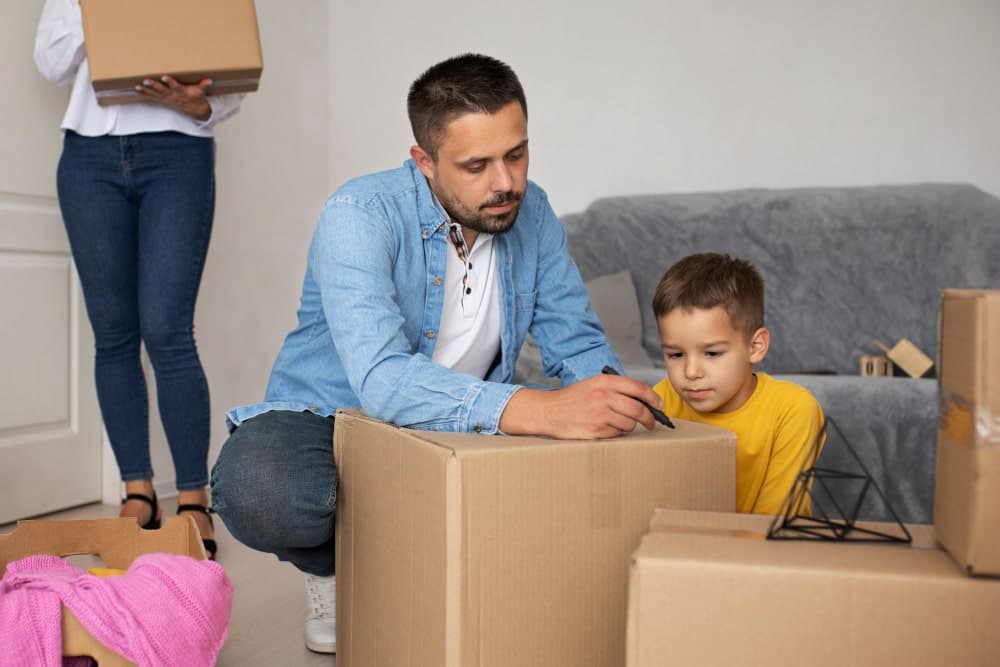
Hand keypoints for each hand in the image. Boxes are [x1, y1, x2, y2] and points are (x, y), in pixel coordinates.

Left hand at [136, 75, 211, 120]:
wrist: (193, 109)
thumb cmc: (195, 96)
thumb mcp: (200, 91)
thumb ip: (203, 85)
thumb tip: (210, 80)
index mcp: (180, 91)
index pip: (174, 85)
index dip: (169, 81)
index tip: (164, 77)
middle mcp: (172, 95)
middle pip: (162, 90)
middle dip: (154, 86)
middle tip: (146, 81)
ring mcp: (166, 98)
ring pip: (155, 94)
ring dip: (146, 90)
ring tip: (137, 86)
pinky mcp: (162, 100)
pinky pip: (152, 97)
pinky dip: (144, 93)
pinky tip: (137, 89)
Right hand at [499, 374, 663, 438]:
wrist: (549, 412)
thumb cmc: (572, 399)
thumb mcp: (593, 385)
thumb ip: (616, 389)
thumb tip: (643, 400)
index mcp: (604, 382)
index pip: (638, 388)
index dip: (653, 398)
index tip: (659, 405)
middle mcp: (603, 397)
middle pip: (638, 409)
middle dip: (649, 418)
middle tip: (651, 423)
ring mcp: (600, 415)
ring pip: (629, 425)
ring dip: (629, 427)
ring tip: (618, 424)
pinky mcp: (596, 430)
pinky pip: (616, 434)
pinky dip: (615, 433)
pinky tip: (605, 428)